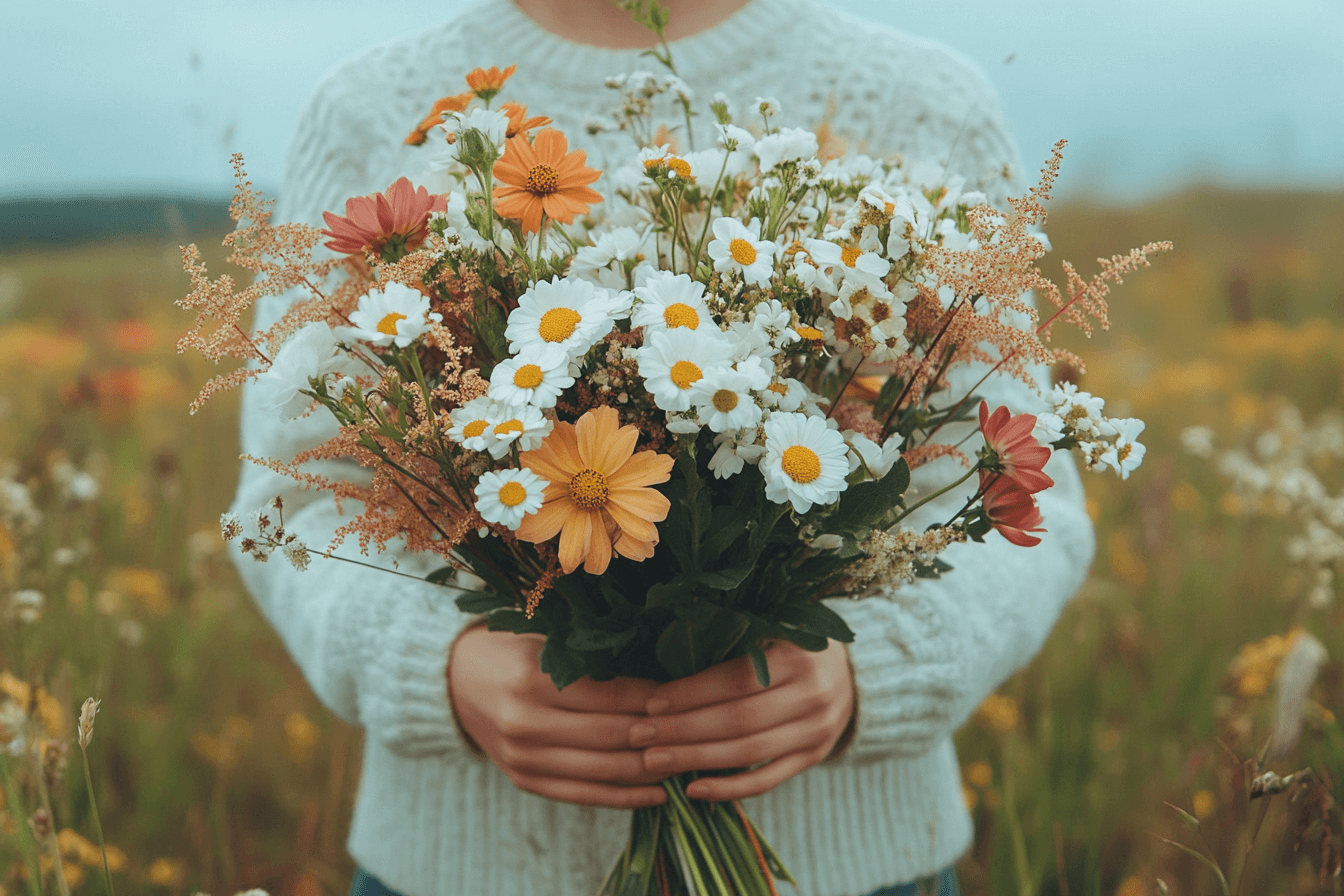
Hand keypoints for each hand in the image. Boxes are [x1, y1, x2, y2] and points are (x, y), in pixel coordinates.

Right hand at [448, 625, 668, 808]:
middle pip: (607, 736)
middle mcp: (524, 722)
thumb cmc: (513, 653)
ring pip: (600, 770)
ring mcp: (523, 757)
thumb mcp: (547, 644)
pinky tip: (657, 793)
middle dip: (655, 736)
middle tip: (693, 731)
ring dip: (647, 770)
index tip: (682, 697)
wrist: (456, 681)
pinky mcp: (524, 780)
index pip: (607, 695)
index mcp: (532, 680)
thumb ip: (593, 661)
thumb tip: (660, 678)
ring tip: (684, 762)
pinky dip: (623, 797)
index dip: (649, 699)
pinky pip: (583, 795)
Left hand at [630, 639, 854, 801]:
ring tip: (653, 762)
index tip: (652, 701)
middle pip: (740, 720)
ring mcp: (816, 731)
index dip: (693, 693)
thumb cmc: (791, 645)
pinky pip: (767, 780)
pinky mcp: (813, 757)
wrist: (850, 673)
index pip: (737, 680)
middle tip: (640, 735)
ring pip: (749, 753)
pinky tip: (692, 791)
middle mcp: (813, 695)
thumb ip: (730, 642)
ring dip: (696, 760)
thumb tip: (664, 660)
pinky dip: (728, 789)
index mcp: (798, 655)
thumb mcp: (771, 629)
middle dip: (683, 730)